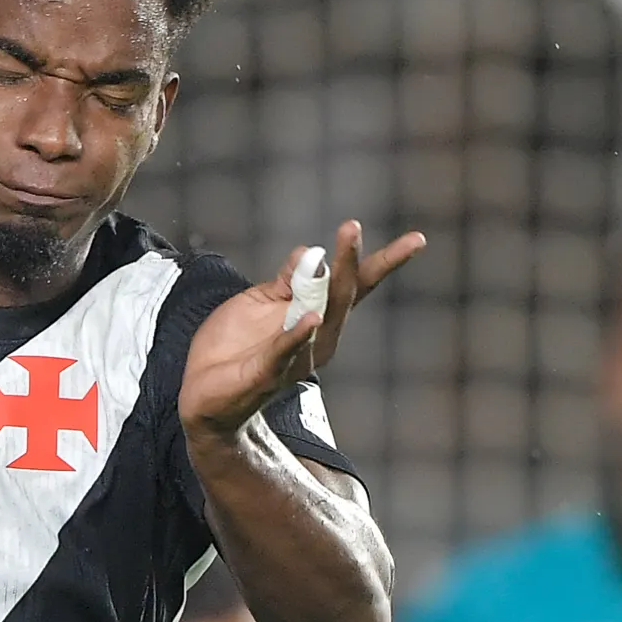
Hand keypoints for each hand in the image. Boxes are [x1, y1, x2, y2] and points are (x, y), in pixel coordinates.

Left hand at [180, 220, 426, 442]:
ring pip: (320, 317)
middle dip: (349, 261)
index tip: (417, 240)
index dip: (384, 261)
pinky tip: (311, 318)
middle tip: (351, 227)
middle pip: (342, 294)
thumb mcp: (259, 301)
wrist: (204, 394)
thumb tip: (311, 251)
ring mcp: (296, 354)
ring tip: (337, 255)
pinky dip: (298, 334)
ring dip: (329, 287)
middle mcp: (317, 335)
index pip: (356, 284)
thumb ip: (287, 279)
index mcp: (316, 313)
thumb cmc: (235, 346)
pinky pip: (285, 350)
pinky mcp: (268, 371)